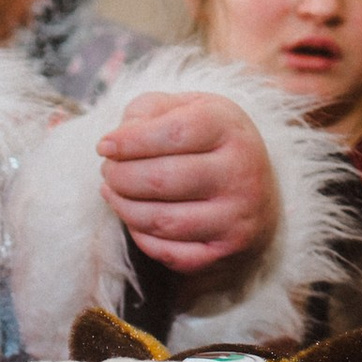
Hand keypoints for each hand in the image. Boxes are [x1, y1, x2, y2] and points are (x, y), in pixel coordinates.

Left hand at [96, 93, 277, 274]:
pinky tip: (134, 218)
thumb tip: (116, 141)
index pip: (173, 132)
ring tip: (113, 191)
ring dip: (123, 206)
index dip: (129, 141)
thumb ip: (149, 111)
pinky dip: (140, 236)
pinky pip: (167, 252)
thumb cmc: (209, 144)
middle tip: (108, 171)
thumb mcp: (188, 109)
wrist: (256, 193)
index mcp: (230, 129)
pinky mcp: (226, 251)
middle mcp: (240, 173)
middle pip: (160, 179)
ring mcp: (236, 217)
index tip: (104, 146)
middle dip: (119, 176)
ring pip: (160, 220)